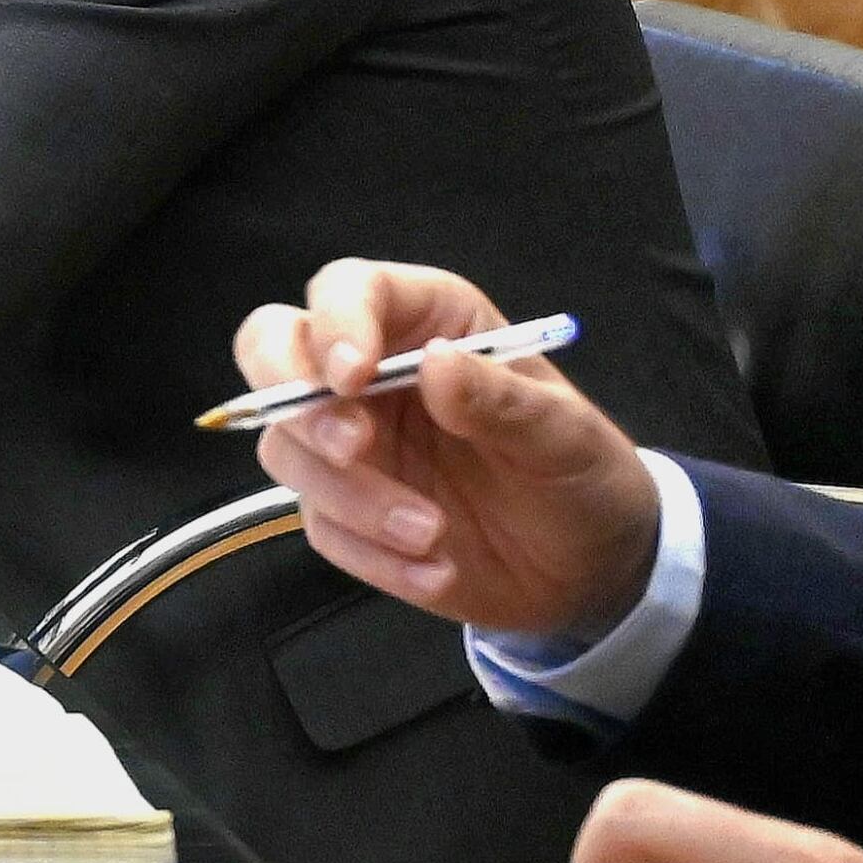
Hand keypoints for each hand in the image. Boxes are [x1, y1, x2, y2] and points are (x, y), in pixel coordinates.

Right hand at [231, 259, 654, 640]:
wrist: (590, 573)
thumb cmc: (584, 478)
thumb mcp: (567, 437)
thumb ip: (502, 400)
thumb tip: (436, 363)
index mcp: (427, 324)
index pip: (347, 290)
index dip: (335, 322)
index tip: (353, 377)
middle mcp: (370, 374)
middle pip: (271, 348)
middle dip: (295, 399)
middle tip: (351, 448)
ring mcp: (348, 443)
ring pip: (286, 447)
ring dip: (349, 496)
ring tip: (432, 534)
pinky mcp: (341, 510)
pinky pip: (318, 524)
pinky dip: (371, 554)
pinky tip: (435, 572)